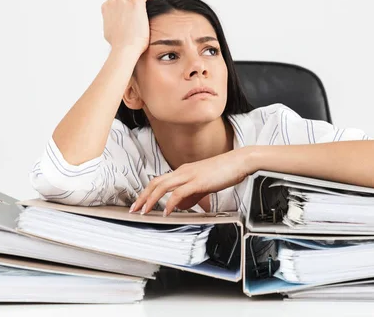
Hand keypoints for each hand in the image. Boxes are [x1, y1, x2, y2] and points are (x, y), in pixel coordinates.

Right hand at [101, 0, 153, 51]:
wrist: (124, 49)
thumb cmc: (118, 45)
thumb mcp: (108, 30)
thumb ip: (110, 21)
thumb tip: (114, 22)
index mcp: (107, 7)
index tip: (134, 4)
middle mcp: (114, 2)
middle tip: (142, 1)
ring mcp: (125, 2)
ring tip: (148, 1)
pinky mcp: (136, 4)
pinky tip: (152, 0)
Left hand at [130, 148, 253, 215]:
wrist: (239, 161)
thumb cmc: (225, 171)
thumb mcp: (205, 184)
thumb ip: (192, 194)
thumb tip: (182, 205)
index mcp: (183, 171)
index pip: (159, 181)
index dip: (147, 192)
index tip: (140, 204)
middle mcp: (183, 171)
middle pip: (155, 182)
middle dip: (142, 196)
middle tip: (134, 209)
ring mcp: (190, 175)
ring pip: (162, 186)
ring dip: (151, 199)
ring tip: (144, 211)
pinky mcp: (198, 181)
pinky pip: (179, 192)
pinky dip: (170, 203)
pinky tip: (167, 212)